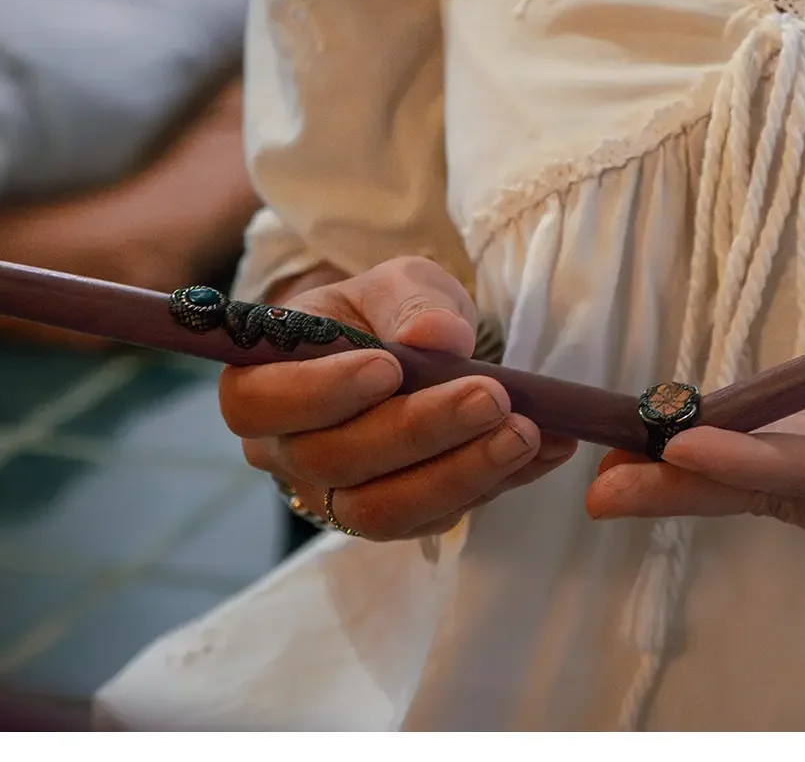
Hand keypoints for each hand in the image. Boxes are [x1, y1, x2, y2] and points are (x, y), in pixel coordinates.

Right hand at [224, 256, 576, 540]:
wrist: (412, 354)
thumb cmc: (386, 315)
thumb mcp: (398, 286)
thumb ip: (412, 301)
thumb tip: (437, 336)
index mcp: (262, 384)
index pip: (261, 403)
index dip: (321, 392)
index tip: (388, 366)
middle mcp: (286, 453)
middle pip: (335, 463)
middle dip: (420, 431)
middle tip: (491, 397)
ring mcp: (336, 497)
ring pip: (384, 511)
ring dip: (462, 473)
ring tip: (524, 433)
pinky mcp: (395, 520)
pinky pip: (437, 518)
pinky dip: (496, 484)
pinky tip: (543, 449)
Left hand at [585, 389, 804, 582]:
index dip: (750, 463)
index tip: (682, 448)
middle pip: (767, 485)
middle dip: (683, 482)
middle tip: (599, 482)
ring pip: (771, 459)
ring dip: (696, 453)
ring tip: (619, 447)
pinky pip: (801, 431)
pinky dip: (746, 420)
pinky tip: (691, 417)